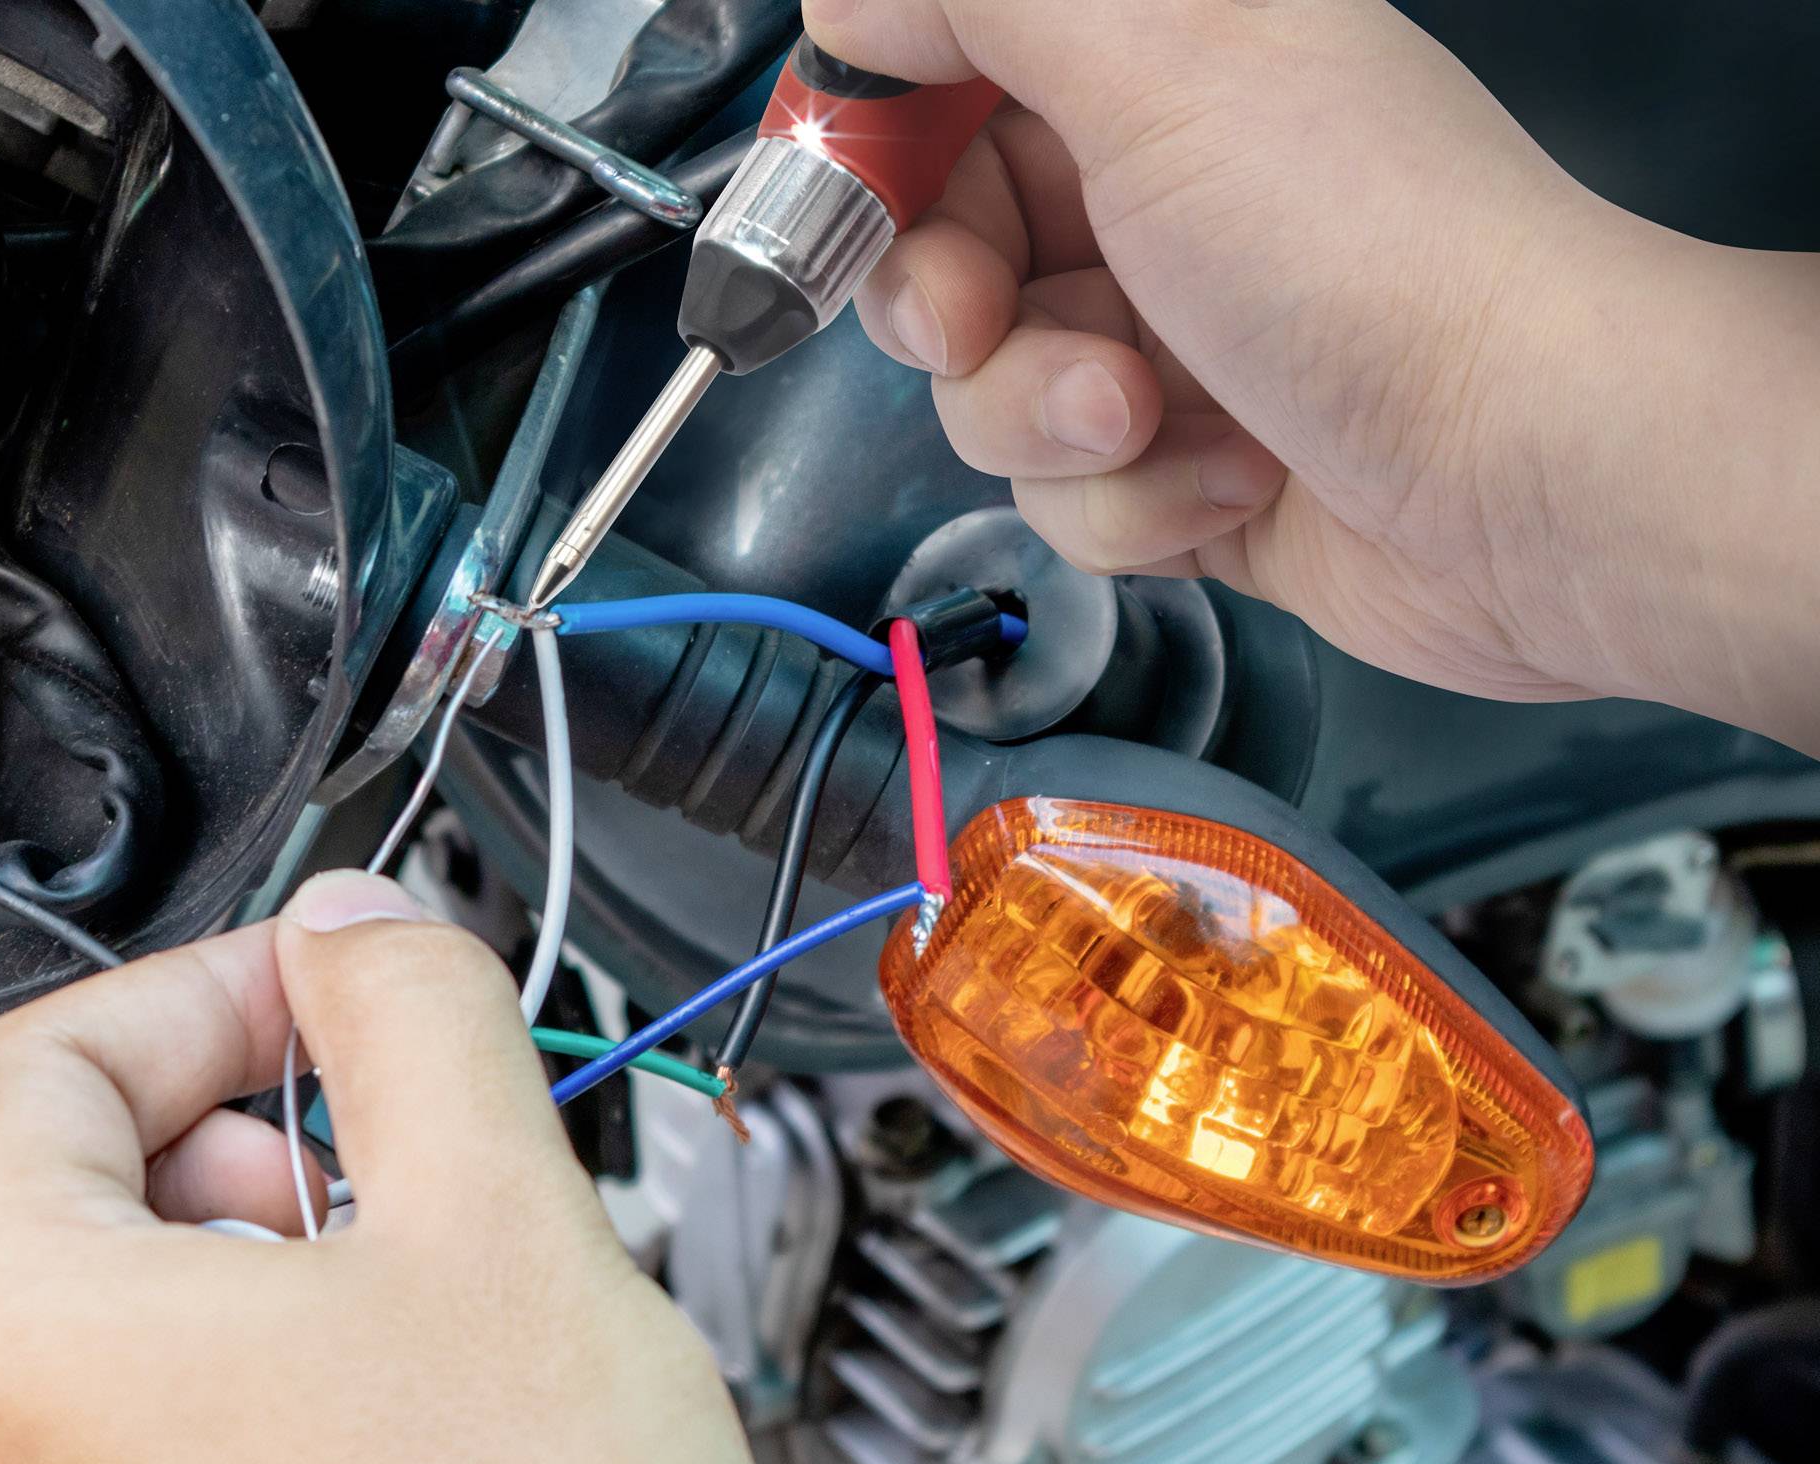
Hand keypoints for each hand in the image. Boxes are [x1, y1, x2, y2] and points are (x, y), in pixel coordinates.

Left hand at [0, 871, 775, 1463]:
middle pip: (1, 1193)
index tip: (324, 998)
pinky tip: (352, 1417)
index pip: (29, 1063)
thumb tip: (356, 926)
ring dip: (184, 1255)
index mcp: (25, 1341)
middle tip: (331, 1139)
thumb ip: (413, 1018)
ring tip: (363, 1285)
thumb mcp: (504, 1222)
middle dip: (176, 1124)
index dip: (197, 992)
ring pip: (39, 1337)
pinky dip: (184, 1389)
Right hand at [809, 0, 1819, 752]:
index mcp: (1153, 66)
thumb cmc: (1360, 251)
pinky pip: (1066, 496)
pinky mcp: (1182, 471)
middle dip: (954, 308)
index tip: (864, 199)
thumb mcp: (1156, 61)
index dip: (880, 147)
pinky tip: (1232, 481)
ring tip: (1152, 412)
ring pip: (988, 393)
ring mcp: (1166, 339)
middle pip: (939, 252)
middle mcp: (1153, 194)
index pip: (943, 85)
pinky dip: (1133, 502)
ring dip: (1050, 419)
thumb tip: (852, 5)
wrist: (1522, 473)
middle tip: (987, 323)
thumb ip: (985, 0)